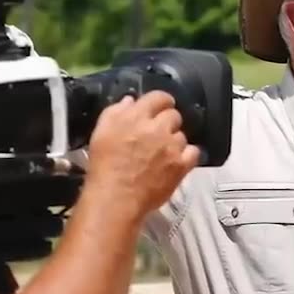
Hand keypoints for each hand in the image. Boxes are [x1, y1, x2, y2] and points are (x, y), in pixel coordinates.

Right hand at [85, 91, 200, 216]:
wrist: (116, 197)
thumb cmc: (104, 166)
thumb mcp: (101, 131)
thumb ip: (116, 111)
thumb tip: (131, 101)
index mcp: (136, 116)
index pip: (159, 97)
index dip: (160, 102)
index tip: (158, 108)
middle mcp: (157, 128)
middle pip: (173, 115)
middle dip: (167, 122)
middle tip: (157, 134)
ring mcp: (172, 146)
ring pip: (182, 135)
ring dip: (174, 140)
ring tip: (162, 152)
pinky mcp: (181, 165)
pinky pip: (193, 152)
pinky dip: (187, 155)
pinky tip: (177, 160)